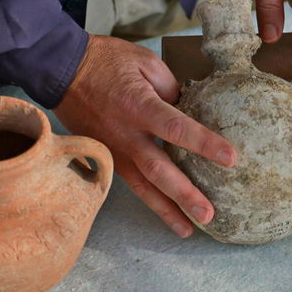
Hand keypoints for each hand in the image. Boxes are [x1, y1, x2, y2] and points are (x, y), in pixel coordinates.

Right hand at [55, 35, 237, 236]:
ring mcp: (115, 150)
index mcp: (139, 106)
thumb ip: (170, 88)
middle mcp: (127, 135)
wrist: (61, 69)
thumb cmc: (106, 61)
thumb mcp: (145, 62)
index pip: (176, 129)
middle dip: (184, 195)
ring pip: (142, 187)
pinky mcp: (107, 158)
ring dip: (166, 210)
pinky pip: (130, 183)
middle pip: (159, 171)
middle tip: (208, 215)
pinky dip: (150, 201)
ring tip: (188, 230)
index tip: (231, 159)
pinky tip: (166, 215)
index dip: (205, 144)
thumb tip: (189, 111)